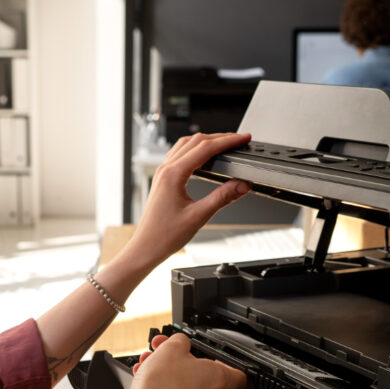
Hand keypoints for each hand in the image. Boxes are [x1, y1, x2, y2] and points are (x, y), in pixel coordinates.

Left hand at [126, 132, 252, 268]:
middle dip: (220, 138)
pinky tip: (204, 156)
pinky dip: (195, 150)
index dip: (228, 141)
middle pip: (196, 142)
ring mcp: (162, 173)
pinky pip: (179, 155)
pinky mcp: (162, 180)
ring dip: (207, 141)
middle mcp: (165, 170)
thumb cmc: (164, 236)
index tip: (243, 139)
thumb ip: (223, 198)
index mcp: (173, 175)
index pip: (205, 148)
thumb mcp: (199, 216)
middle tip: (239, 140)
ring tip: (225, 144)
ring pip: (186, 145)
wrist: (146, 248)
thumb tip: (242, 185)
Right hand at [127, 333, 246, 388]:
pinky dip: (157, 388)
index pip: (237, 377)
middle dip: (180, 361)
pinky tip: (143, 379)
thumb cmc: (163, 384)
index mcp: (215, 377)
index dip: (233, 367)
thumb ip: (180, 341)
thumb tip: (180, 343)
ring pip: (180, 386)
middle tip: (165, 352)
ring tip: (148, 363)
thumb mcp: (172, 347)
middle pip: (199, 375)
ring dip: (165, 372)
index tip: (224, 361)